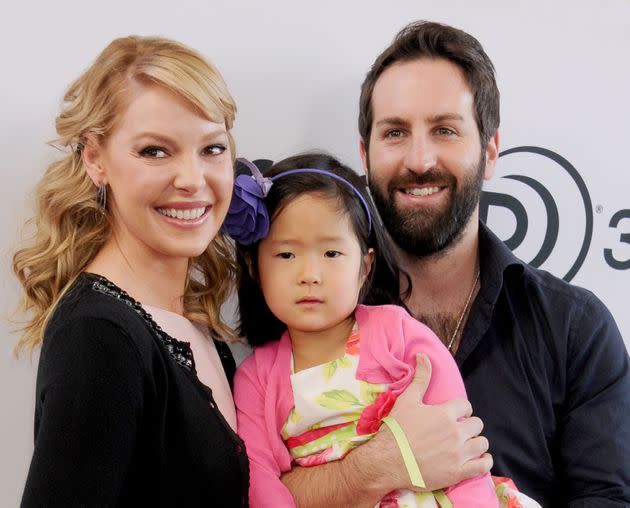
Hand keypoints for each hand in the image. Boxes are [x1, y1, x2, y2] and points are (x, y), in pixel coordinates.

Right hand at [381, 353, 491, 490]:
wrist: (388, 461)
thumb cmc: (397, 429)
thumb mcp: (407, 400)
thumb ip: (421, 377)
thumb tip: (423, 355)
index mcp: (445, 413)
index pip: (466, 406)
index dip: (460, 409)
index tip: (452, 415)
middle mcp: (456, 432)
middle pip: (477, 424)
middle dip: (468, 425)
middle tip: (456, 430)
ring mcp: (459, 454)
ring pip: (482, 443)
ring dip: (476, 442)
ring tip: (465, 444)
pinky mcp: (459, 472)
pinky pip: (484, 465)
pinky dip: (483, 461)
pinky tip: (476, 458)